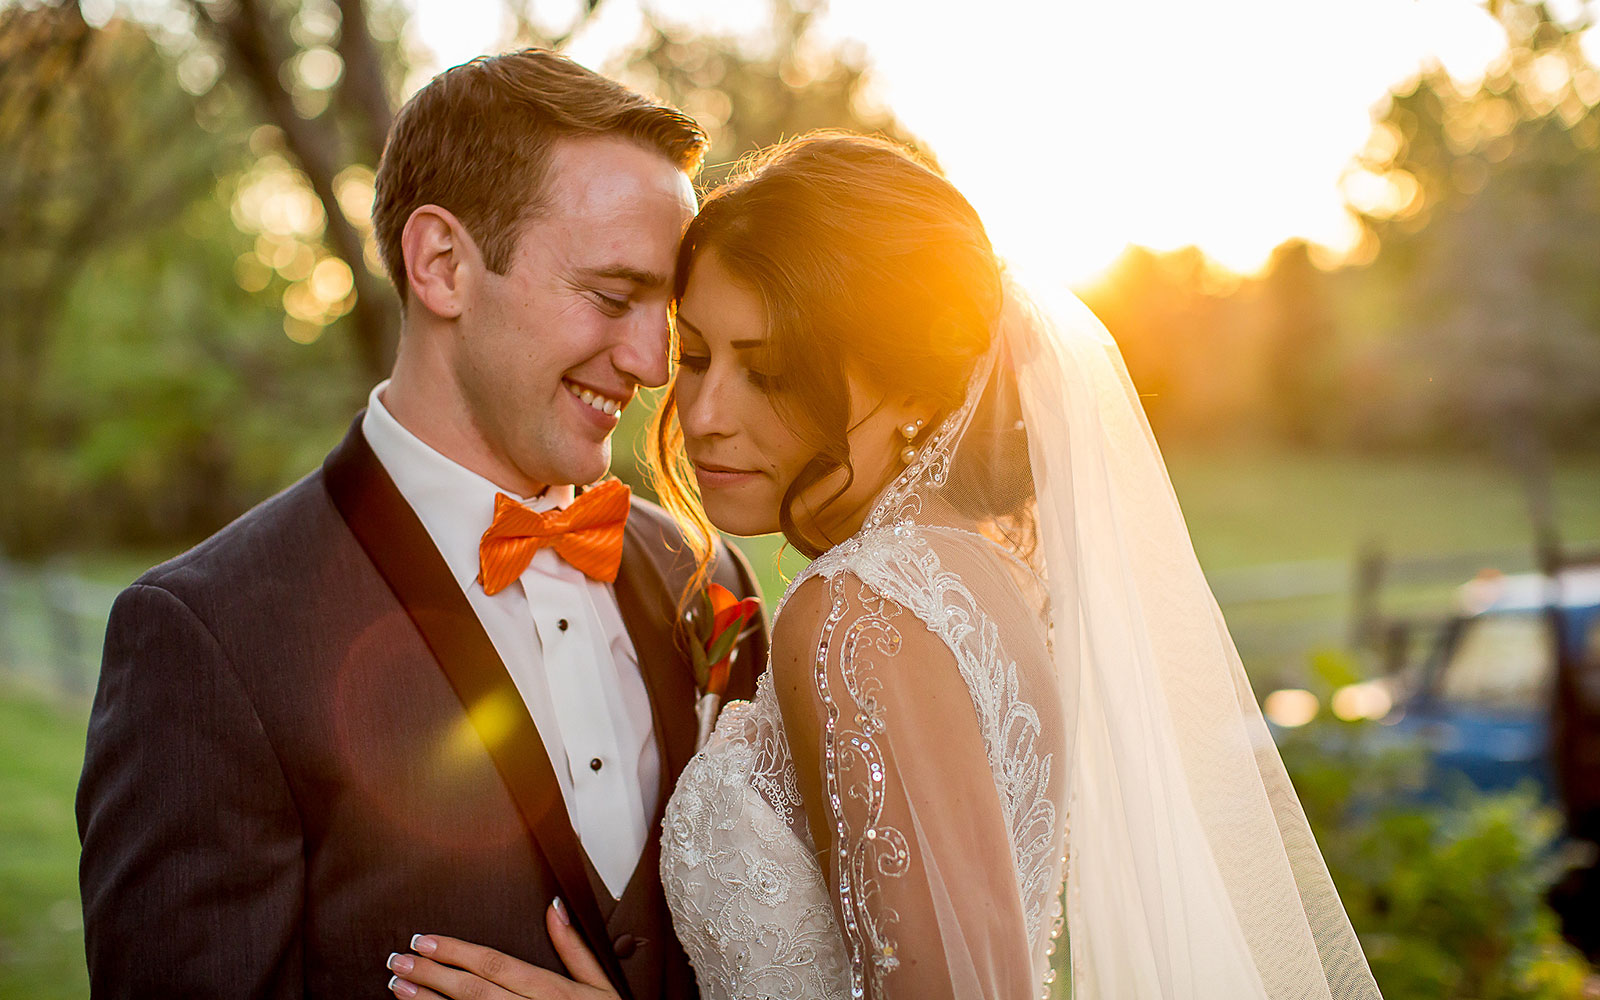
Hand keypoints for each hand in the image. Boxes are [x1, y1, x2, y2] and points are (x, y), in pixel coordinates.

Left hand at [386, 899, 619, 999]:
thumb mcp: (601, 986)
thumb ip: (575, 948)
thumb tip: (554, 907)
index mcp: (552, 991)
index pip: (494, 965)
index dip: (456, 952)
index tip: (425, 939)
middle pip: (473, 991)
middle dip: (432, 973)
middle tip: (398, 959)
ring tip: (399, 986)